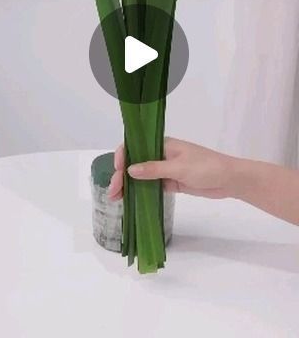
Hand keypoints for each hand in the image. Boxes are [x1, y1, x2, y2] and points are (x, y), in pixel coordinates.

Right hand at [108, 137, 236, 200]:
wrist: (229, 180)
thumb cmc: (206, 167)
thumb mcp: (179, 167)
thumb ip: (154, 169)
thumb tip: (130, 170)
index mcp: (163, 144)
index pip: (136, 146)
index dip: (124, 156)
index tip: (118, 170)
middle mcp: (161, 154)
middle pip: (135, 162)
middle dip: (122, 175)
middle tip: (113, 192)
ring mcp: (166, 169)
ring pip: (141, 176)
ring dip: (128, 185)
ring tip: (116, 198)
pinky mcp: (171, 182)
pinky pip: (151, 186)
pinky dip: (140, 192)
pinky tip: (130, 200)